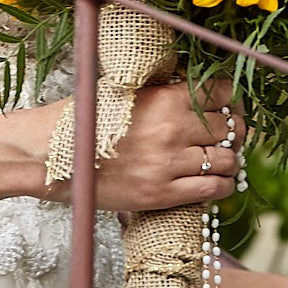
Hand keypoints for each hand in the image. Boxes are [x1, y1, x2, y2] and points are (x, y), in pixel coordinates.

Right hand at [30, 81, 248, 212]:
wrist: (52, 155)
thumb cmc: (86, 119)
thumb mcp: (126, 92)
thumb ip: (164, 93)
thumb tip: (199, 93)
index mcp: (166, 98)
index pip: (222, 94)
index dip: (231, 100)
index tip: (228, 106)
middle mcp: (172, 130)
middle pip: (231, 129)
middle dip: (235, 131)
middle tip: (227, 135)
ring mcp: (168, 165)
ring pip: (227, 162)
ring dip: (230, 161)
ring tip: (220, 160)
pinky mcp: (161, 195)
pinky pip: (211, 191)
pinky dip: (221, 186)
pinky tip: (214, 181)